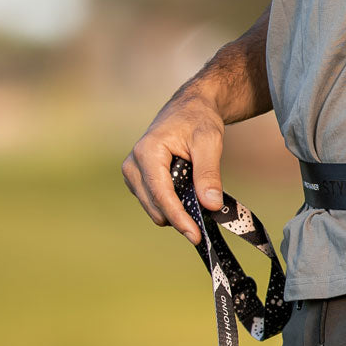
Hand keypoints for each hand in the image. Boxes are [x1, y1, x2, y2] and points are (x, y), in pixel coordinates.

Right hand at [121, 93, 225, 244]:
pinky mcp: (139, 181)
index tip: (196, 236)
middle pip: (155, 207)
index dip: (179, 218)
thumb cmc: (198, 120)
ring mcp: (133, 174)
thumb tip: (211, 205)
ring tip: (197, 199)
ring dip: (177, 212)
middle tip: (206, 222)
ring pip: (155, 209)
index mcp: (148, 152)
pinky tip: (188, 198)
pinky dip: (173, 207)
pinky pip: (156, 204)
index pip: (161, 194)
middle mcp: (134, 164)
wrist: (189, 109)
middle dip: (180, 218)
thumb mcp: (209, 142)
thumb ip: (208, 174)